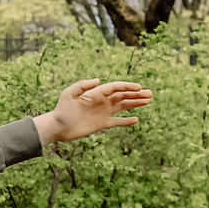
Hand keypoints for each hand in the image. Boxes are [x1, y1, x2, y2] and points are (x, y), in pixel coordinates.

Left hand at [34, 79, 152, 144]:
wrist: (57, 127)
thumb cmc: (62, 109)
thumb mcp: (69, 94)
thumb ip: (83, 85)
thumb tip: (98, 80)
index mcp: (96, 93)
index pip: (116, 88)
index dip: (128, 87)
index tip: (139, 88)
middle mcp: (102, 101)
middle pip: (123, 96)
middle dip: (136, 95)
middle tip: (150, 94)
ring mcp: (103, 112)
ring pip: (123, 106)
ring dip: (135, 104)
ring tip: (148, 101)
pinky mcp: (102, 124)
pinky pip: (117, 121)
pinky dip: (126, 121)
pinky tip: (137, 120)